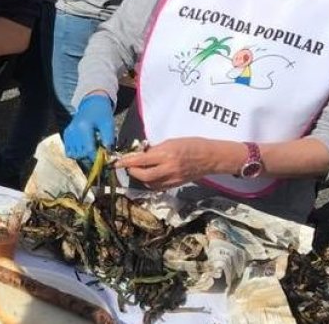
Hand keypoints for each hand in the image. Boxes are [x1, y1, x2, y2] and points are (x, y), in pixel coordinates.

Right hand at [62, 94, 115, 162]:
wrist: (93, 104)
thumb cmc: (102, 114)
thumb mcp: (109, 125)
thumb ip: (108, 140)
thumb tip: (107, 155)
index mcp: (83, 127)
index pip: (88, 150)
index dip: (97, 157)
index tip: (104, 158)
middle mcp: (73, 130)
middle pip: (80, 154)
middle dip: (91, 157)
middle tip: (99, 153)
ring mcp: (68, 132)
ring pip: (73, 154)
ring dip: (83, 156)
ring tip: (91, 150)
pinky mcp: (66, 133)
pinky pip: (68, 150)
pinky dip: (76, 152)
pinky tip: (84, 148)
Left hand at [117, 138, 233, 190]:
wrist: (211, 157)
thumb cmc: (192, 144)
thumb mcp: (171, 141)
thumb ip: (155, 150)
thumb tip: (140, 154)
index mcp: (166, 154)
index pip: (141, 160)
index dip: (126, 162)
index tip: (117, 162)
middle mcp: (168, 168)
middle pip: (143, 176)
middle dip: (132, 171)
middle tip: (128, 166)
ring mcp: (173, 179)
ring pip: (149, 184)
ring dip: (140, 178)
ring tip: (139, 169)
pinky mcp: (176, 185)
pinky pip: (158, 187)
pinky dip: (150, 183)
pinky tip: (149, 176)